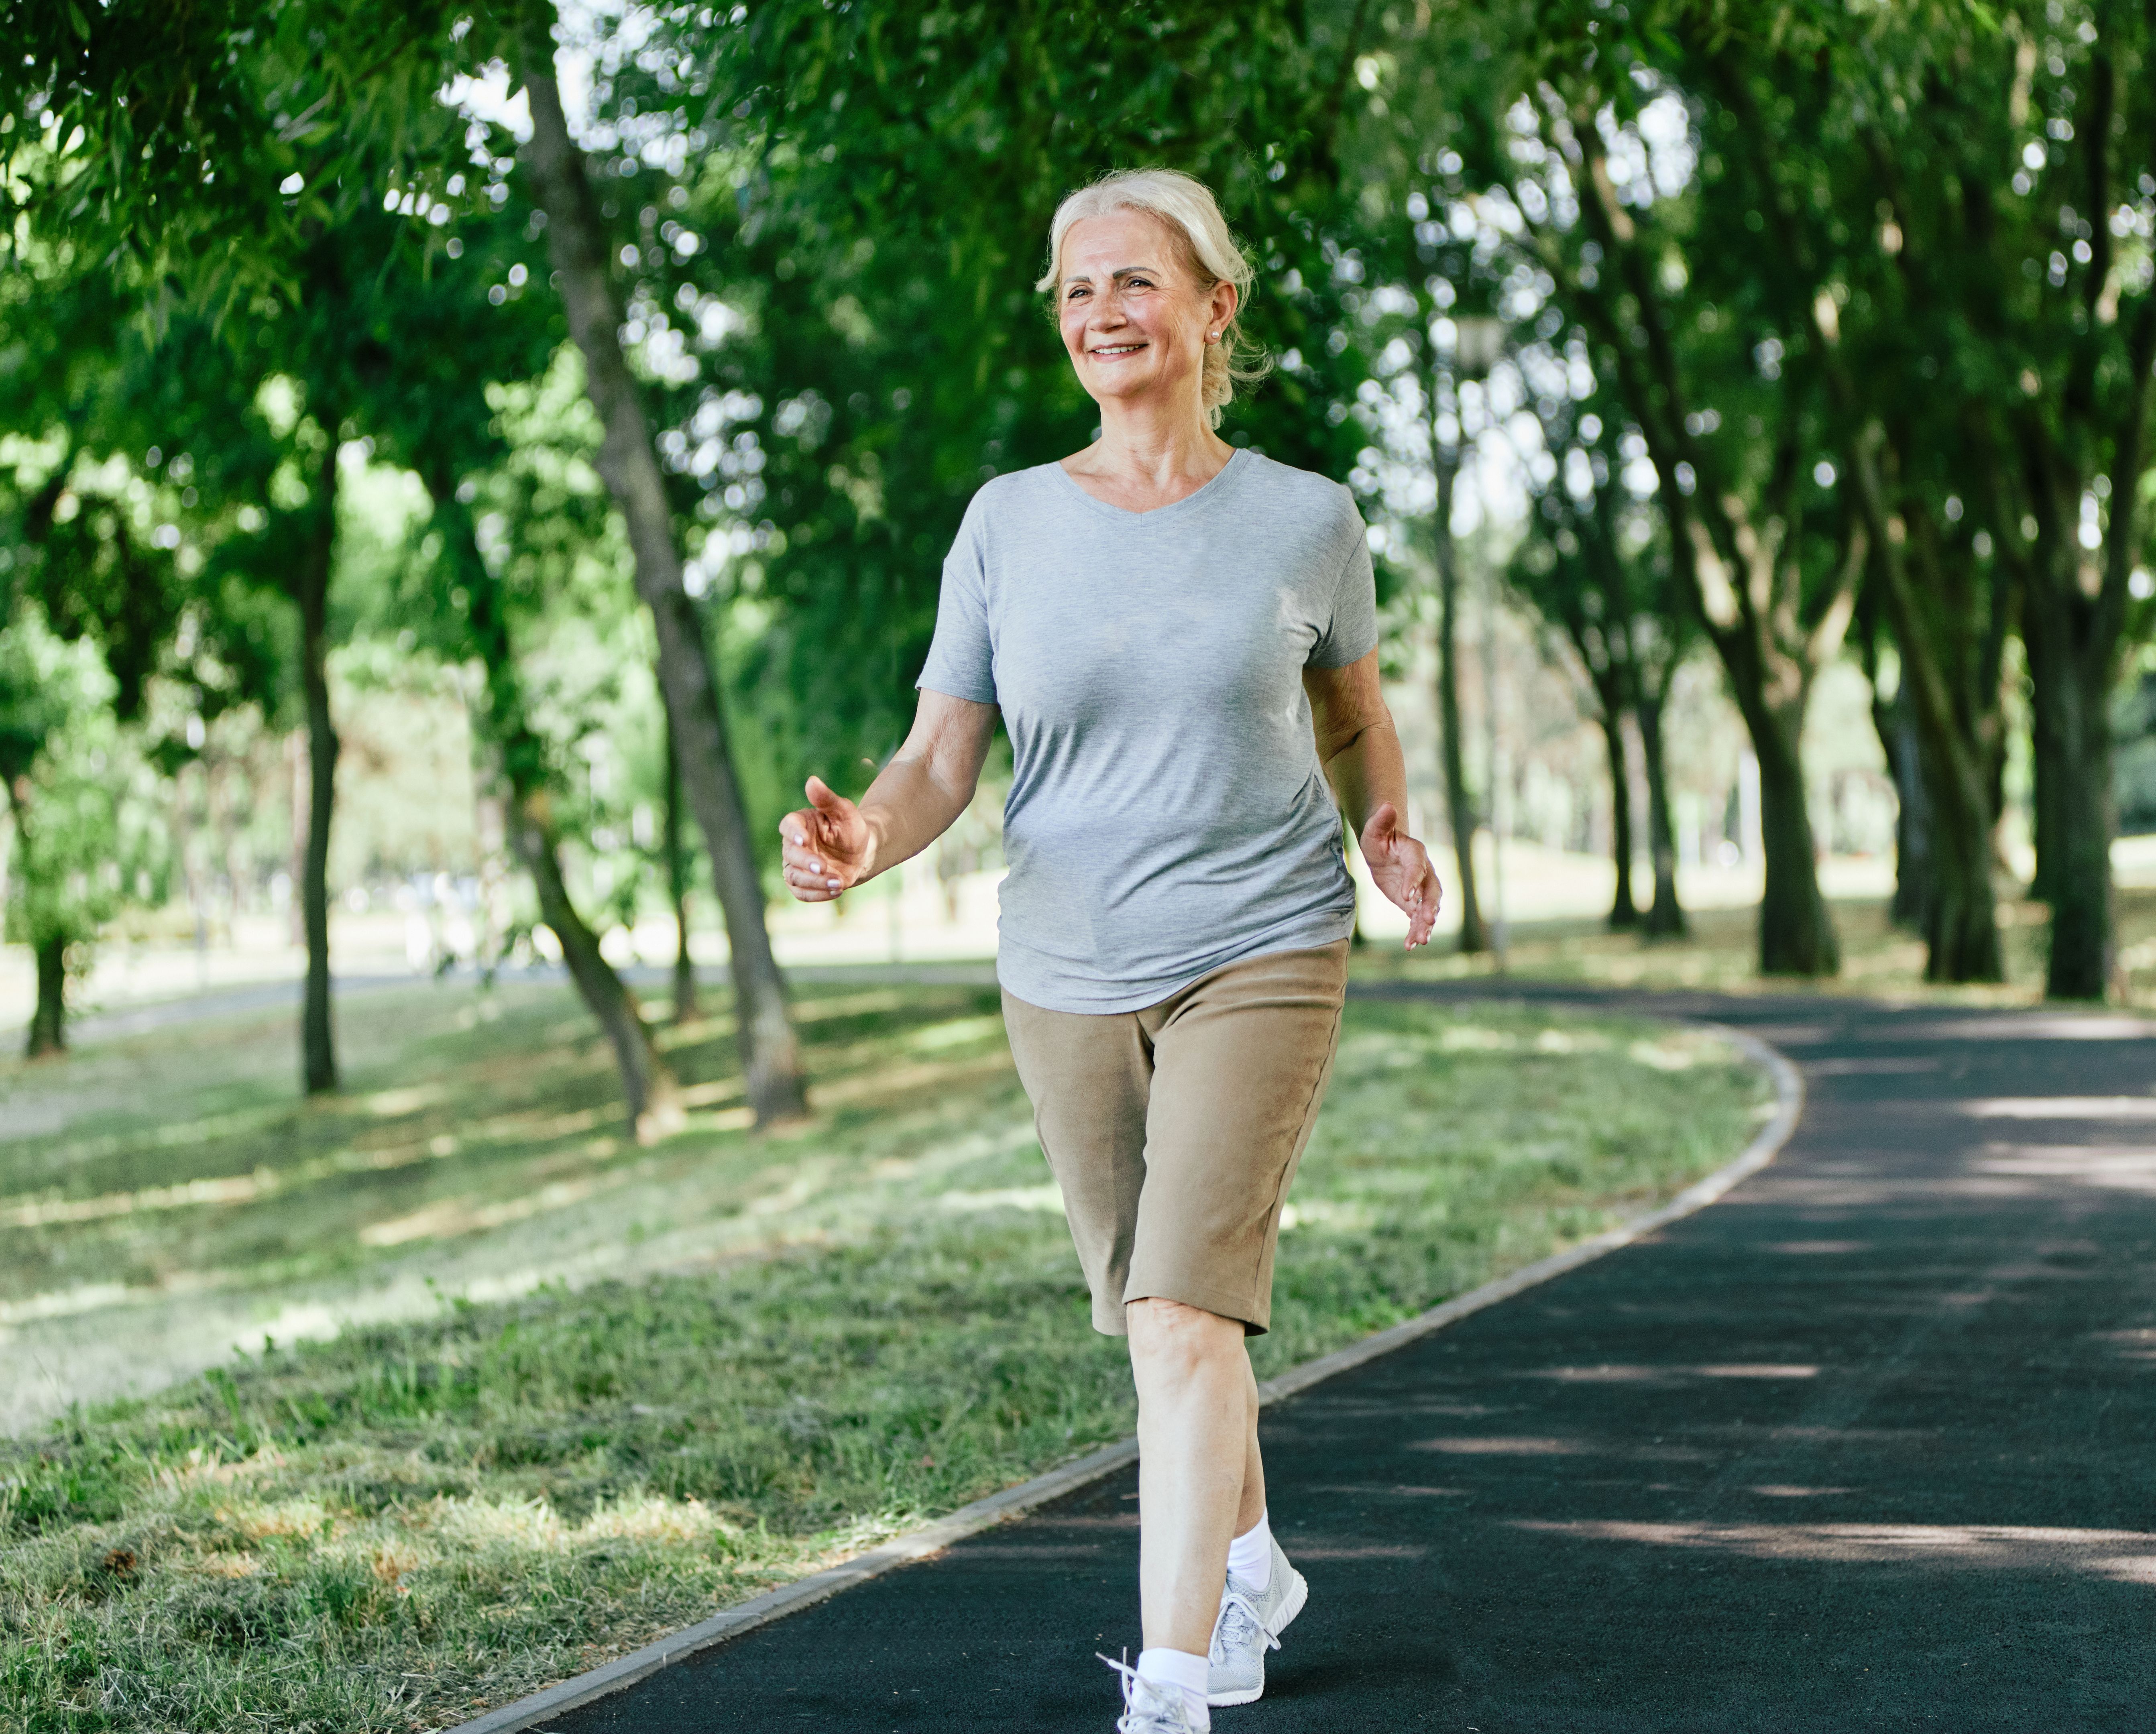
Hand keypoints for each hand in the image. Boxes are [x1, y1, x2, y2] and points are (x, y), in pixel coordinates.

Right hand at [778, 776, 873, 902]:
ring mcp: (796, 866)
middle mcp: (794, 845)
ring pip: (794, 877)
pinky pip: (801, 893)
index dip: (793, 833)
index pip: (788, 826)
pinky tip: (837, 891)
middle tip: (824, 867)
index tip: (803, 839)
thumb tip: (811, 781)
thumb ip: (827, 799)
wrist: (860, 853)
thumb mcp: (845, 812)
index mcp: (801, 823)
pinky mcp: (803, 883)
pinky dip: (818, 894)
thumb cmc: (851, 828)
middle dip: (806, 863)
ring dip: (815, 882)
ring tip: (839, 882)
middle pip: (790, 855)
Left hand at [1359, 802, 1441, 947]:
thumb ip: (1382, 820)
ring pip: (1428, 908)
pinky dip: (1415, 931)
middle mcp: (1424, 872)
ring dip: (1425, 924)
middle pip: (1433, 891)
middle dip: (1430, 907)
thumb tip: (1387, 805)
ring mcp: (1421, 889)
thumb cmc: (1379, 837)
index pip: (1417, 868)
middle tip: (1426, 921)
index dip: (1413, 882)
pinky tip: (1410, 946)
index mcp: (1416, 854)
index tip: (1406, 897)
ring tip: (1419, 941)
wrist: (1383, 849)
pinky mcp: (1414, 902)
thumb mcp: (1375, 829)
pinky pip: (1417, 918)